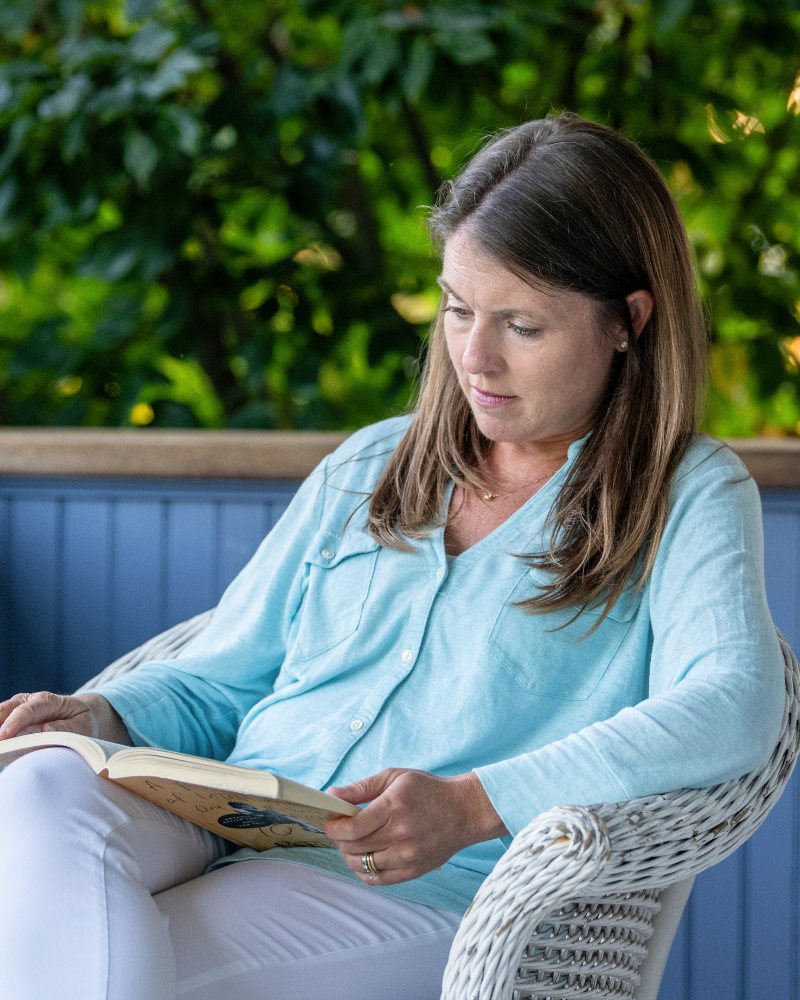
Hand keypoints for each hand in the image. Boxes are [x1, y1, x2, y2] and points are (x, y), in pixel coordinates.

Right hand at [0, 692, 131, 743]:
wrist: (77, 717)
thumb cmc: (80, 722)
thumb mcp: (83, 726)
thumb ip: (66, 728)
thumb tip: (45, 729)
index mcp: (48, 701)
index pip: (28, 710)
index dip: (15, 723)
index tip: (3, 737)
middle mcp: (28, 701)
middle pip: (6, 710)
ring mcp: (17, 709)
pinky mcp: (11, 721)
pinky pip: (0, 727)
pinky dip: (0, 738)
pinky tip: (0, 751)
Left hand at [324, 768, 508, 885]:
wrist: (465, 811)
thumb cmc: (428, 790)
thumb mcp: (394, 777)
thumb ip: (361, 787)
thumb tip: (331, 795)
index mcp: (394, 808)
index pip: (352, 828)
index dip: (333, 826)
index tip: (330, 820)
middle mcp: (400, 835)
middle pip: (354, 847)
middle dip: (338, 839)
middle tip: (339, 829)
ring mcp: (408, 856)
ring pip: (362, 865)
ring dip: (349, 855)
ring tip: (352, 843)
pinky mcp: (414, 871)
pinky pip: (378, 879)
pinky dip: (364, 871)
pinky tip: (364, 857)